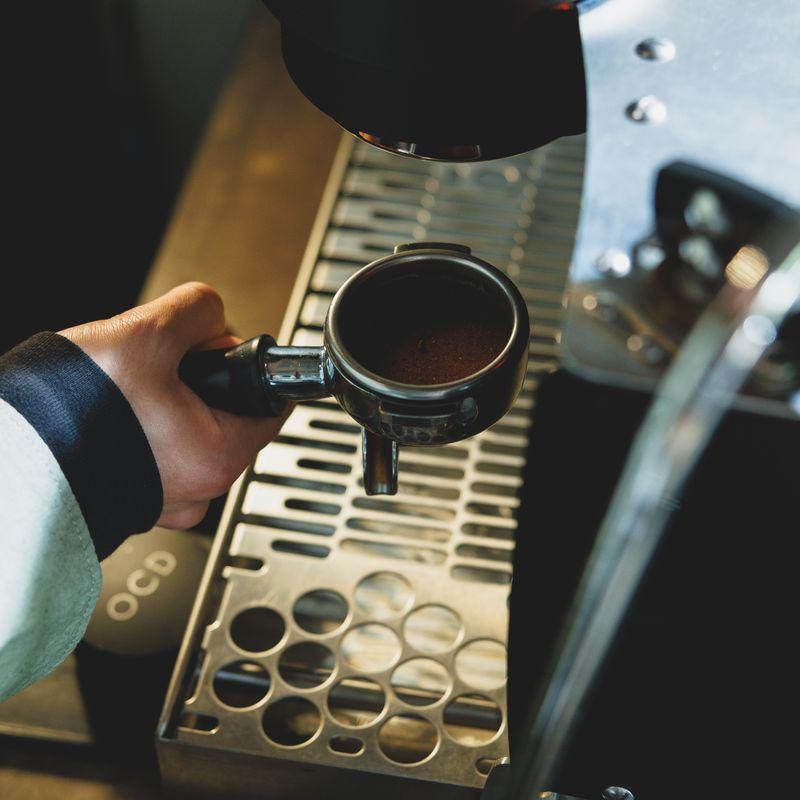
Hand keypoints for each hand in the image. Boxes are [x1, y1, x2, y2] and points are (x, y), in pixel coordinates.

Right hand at [60, 282, 288, 528]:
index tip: (220, 348)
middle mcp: (199, 488)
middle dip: (201, 379)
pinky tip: (118, 411)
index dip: (245, 365)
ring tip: (131, 386)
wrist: (10, 463)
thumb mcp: (147, 334)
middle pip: (227, 415)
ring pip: (190, 432)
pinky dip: (146, 428)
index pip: (268, 405)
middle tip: (162, 360)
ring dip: (170, 402)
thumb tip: (209, 313)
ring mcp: (167, 498)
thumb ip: (196, 311)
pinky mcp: (137, 497)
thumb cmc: (76, 414)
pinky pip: (158, 453)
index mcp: (219, 456)